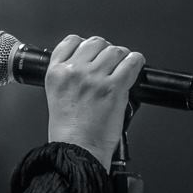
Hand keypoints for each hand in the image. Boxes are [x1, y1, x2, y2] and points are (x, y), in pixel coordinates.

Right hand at [46, 35, 144, 170]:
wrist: (78, 150)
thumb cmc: (69, 132)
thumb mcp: (56, 96)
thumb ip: (68, 76)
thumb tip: (90, 63)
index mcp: (56, 73)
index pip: (72, 41)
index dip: (85, 45)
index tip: (92, 53)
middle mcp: (74, 72)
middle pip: (96, 42)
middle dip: (105, 51)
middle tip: (109, 65)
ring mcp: (94, 78)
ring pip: (115, 50)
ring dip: (122, 57)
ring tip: (122, 69)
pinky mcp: (114, 87)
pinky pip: (131, 62)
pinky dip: (136, 62)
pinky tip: (135, 68)